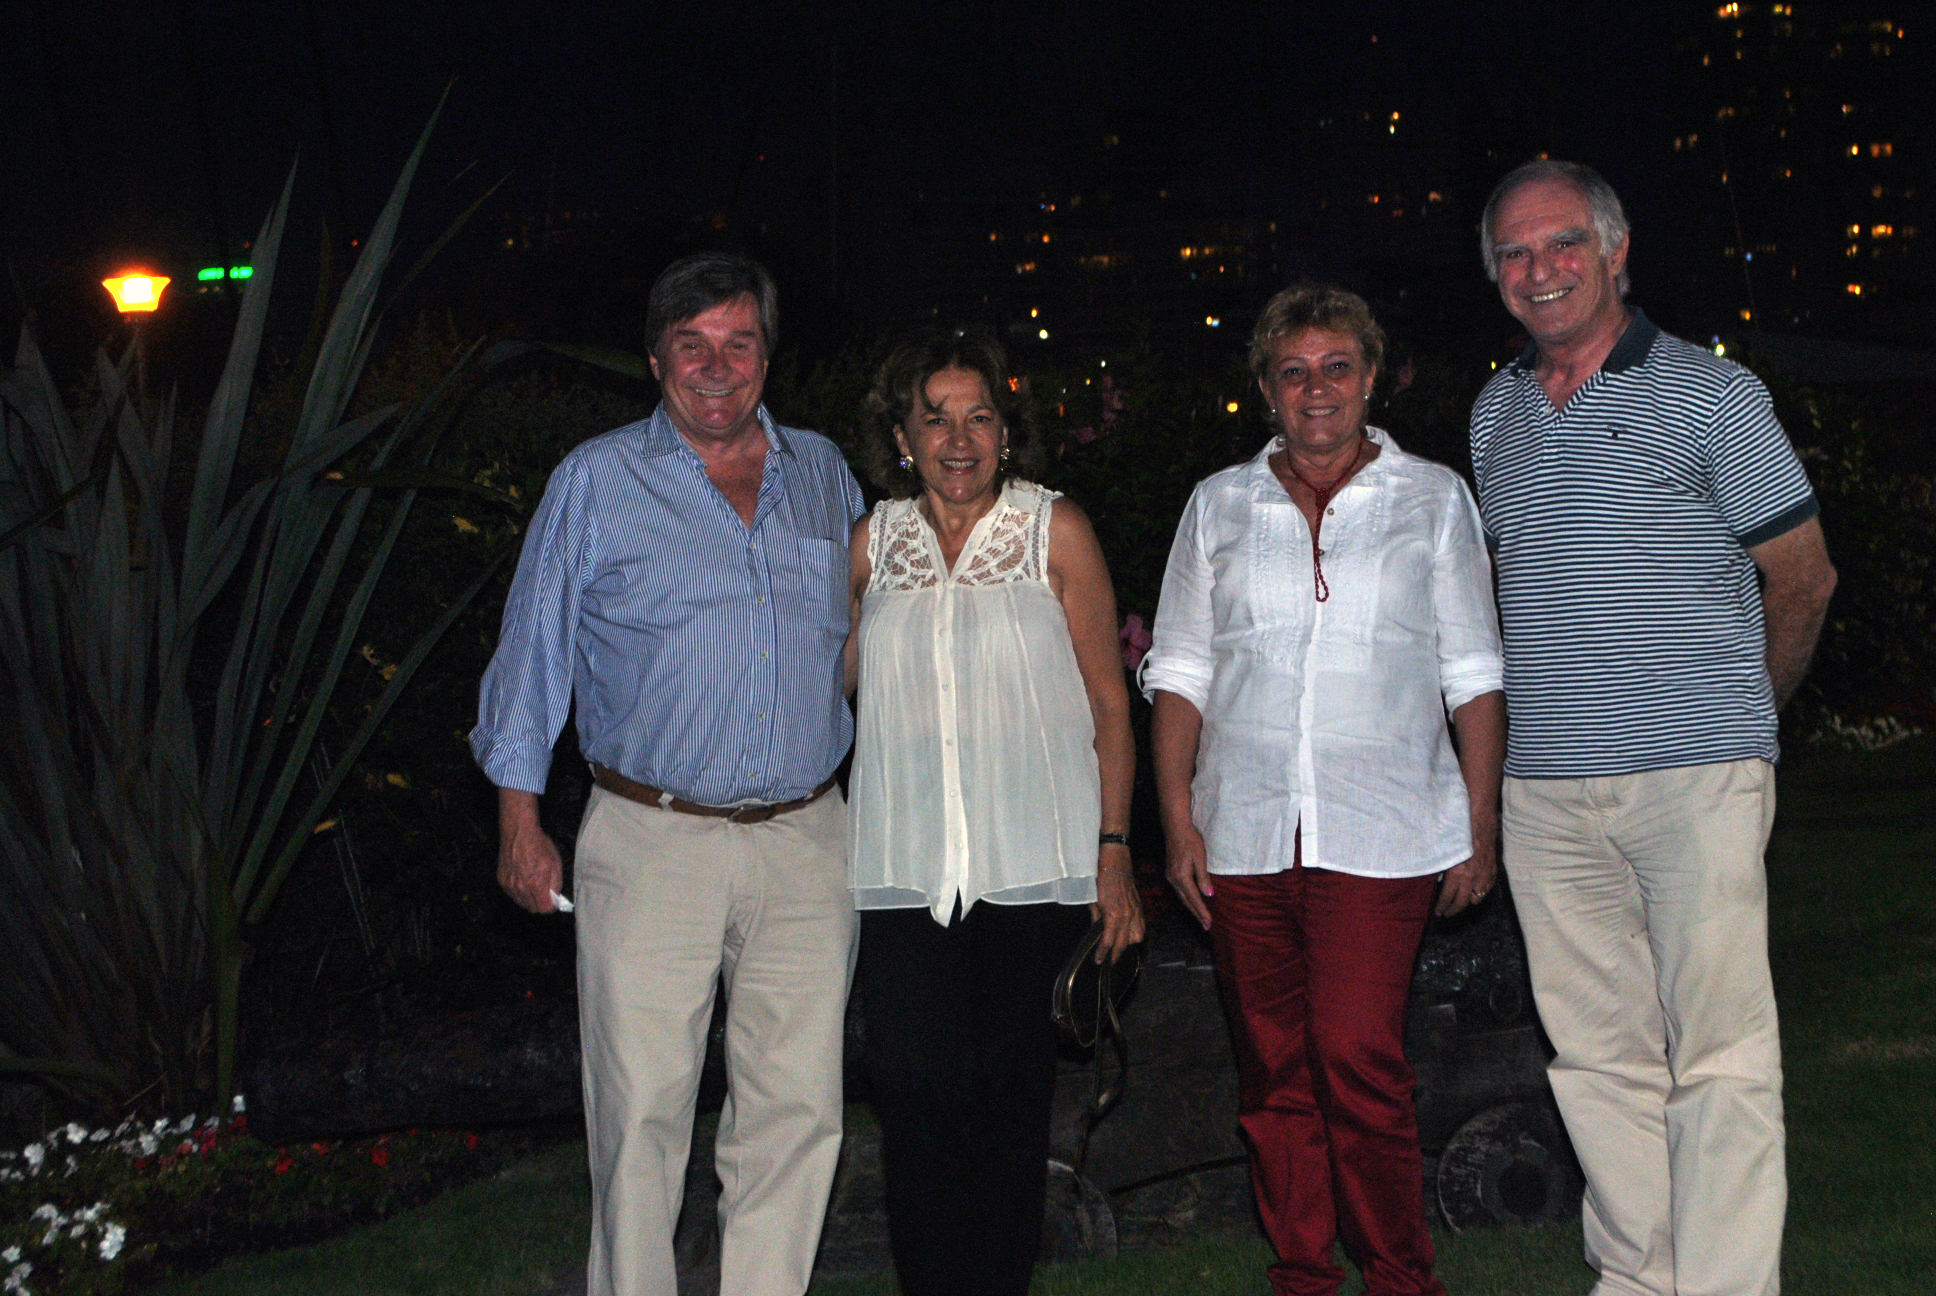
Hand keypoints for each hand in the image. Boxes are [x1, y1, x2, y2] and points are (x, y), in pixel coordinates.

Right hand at [498, 819, 564, 913]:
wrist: (519, 833)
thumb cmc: (539, 846)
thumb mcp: (555, 863)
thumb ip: (556, 885)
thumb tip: (555, 899)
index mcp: (536, 885)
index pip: (544, 909)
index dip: (551, 907)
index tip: (553, 901)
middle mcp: (521, 888)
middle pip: (532, 909)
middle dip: (540, 904)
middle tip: (544, 893)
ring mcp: (510, 886)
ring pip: (521, 903)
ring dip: (529, 899)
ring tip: (533, 885)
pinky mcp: (502, 881)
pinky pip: (512, 895)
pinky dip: (519, 892)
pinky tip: (523, 880)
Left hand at [1090, 848, 1145, 962]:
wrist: (1115, 859)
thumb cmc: (1100, 877)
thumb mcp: (1092, 899)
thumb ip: (1095, 916)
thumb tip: (1095, 929)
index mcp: (1113, 914)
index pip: (1109, 941)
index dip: (1103, 953)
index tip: (1099, 961)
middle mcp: (1127, 915)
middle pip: (1124, 944)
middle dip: (1116, 955)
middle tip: (1108, 961)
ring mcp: (1135, 910)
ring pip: (1137, 937)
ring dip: (1128, 944)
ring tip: (1118, 947)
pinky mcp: (1139, 905)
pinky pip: (1142, 925)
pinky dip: (1136, 933)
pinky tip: (1129, 934)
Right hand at [1164, 823, 1213, 930]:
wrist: (1175, 828)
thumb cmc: (1191, 840)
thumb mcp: (1200, 858)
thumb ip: (1203, 877)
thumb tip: (1209, 895)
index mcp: (1182, 877)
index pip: (1194, 899)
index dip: (1202, 912)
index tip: (1209, 923)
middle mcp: (1174, 880)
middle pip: (1186, 901)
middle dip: (1197, 914)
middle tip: (1206, 926)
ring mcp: (1170, 876)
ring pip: (1182, 897)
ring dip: (1192, 908)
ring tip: (1201, 917)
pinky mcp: (1170, 873)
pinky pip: (1179, 891)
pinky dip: (1187, 899)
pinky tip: (1192, 901)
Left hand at [1435, 828, 1497, 917]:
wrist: (1481, 826)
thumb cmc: (1460, 837)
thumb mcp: (1447, 854)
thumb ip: (1443, 869)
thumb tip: (1439, 881)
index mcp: (1458, 874)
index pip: (1448, 897)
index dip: (1442, 906)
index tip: (1438, 912)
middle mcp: (1472, 879)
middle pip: (1462, 903)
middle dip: (1453, 910)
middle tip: (1447, 914)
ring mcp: (1484, 877)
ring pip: (1477, 898)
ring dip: (1469, 901)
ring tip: (1462, 901)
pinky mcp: (1493, 872)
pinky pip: (1487, 888)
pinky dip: (1481, 891)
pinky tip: (1476, 889)